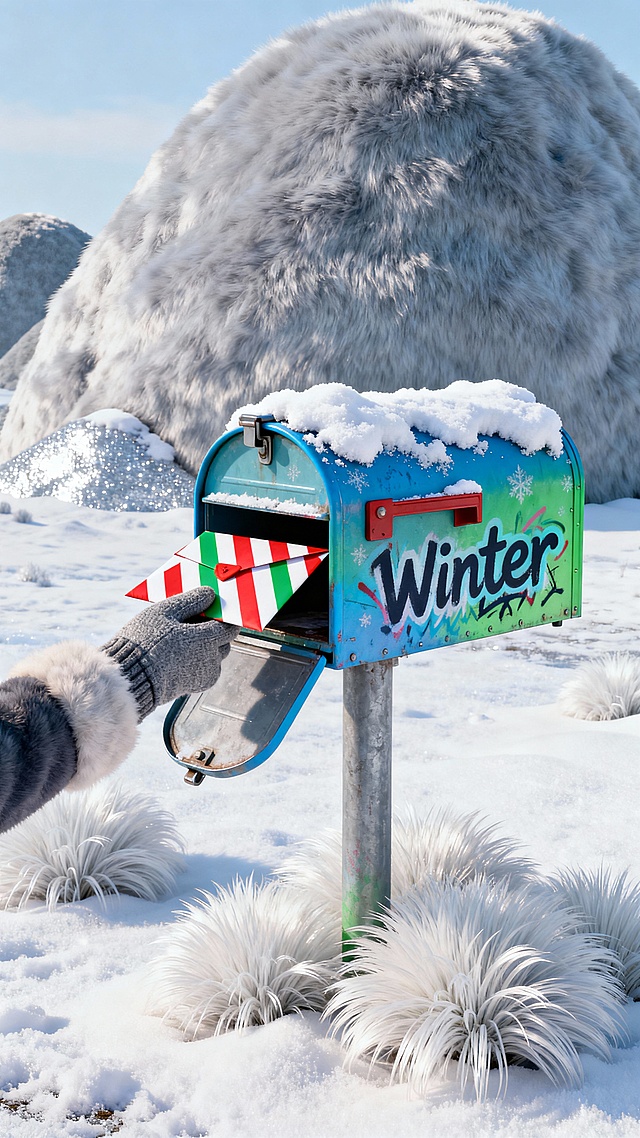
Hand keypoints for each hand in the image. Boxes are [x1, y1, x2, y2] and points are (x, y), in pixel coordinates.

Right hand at [102, 587, 237, 718]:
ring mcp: (205, 675)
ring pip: (216, 656)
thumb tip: (210, 594)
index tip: (211, 610)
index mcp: (206, 639)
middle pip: (224, 641)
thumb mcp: (165, 612)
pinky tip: (179, 655)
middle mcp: (211, 659)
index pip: (230, 626)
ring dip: (206, 647)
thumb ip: (191, 601)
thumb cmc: (144, 643)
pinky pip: (206, 670)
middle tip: (191, 623)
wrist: (129, 679)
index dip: (224, 617)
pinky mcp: (196, 686)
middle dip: (213, 631)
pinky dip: (199, 661)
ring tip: (182, 640)